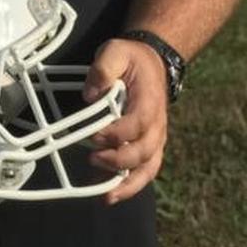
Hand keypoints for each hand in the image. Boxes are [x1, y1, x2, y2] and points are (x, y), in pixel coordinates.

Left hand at [83, 37, 169, 203]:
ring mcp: (156, 138)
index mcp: (148, 101)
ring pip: (148, 168)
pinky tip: (112, 194)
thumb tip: (89, 95)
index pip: (137, 123)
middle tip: (93, 158)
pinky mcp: (151, 146)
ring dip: (128, 183)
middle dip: (119, 160)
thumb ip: (102, 69)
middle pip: (144, 151)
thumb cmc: (131, 59)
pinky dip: (132, 186)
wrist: (153, 62)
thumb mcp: (115, 51)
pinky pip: (146, 171)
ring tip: (106, 195)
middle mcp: (156, 125)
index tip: (95, 135)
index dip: (117, 133)